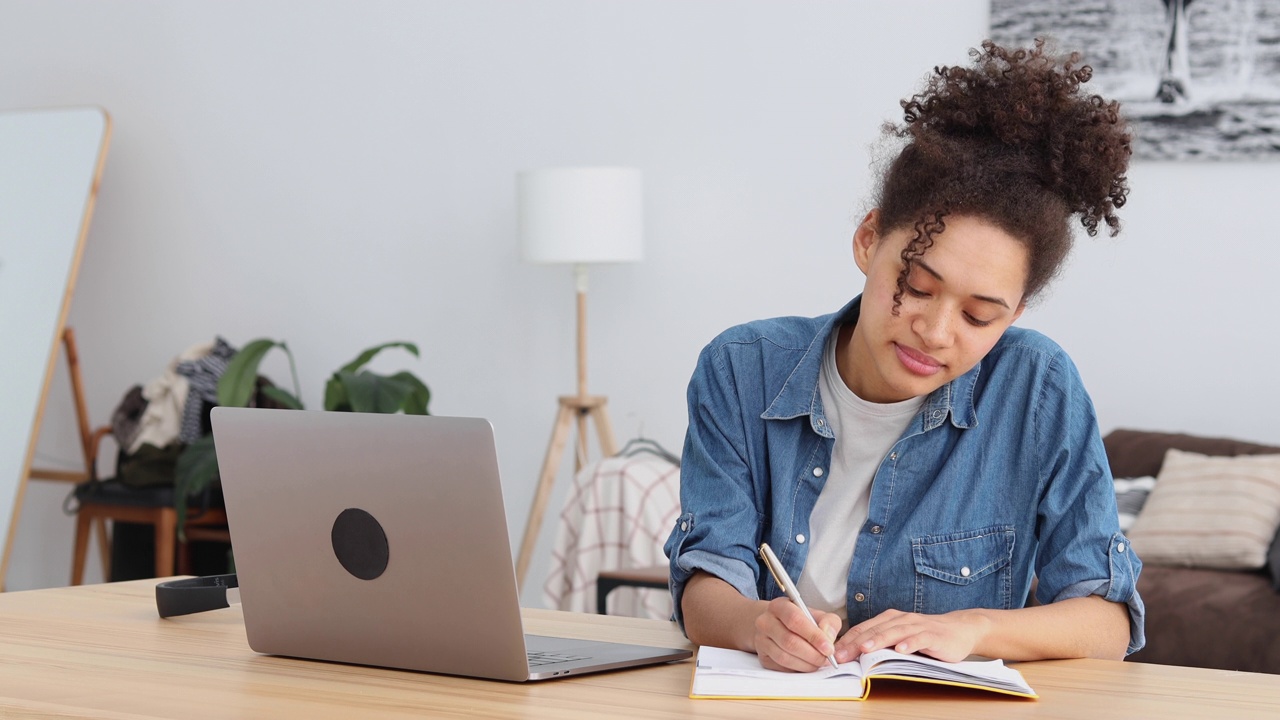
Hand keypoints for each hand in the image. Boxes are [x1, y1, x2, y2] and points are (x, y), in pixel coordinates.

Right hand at [753, 597, 842, 671]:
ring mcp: (761, 640)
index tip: (828, 648)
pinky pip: (780, 667)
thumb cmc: (800, 621)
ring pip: (784, 657)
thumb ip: (828, 623)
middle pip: (789, 641)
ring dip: (806, 664)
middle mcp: (765, 621)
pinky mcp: (762, 657)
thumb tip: (828, 640)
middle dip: (812, 654)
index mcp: (779, 606)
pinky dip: (797, 670)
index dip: (814, 636)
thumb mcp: (817, 615)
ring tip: (818, 663)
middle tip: (826, 659)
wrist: (776, 626)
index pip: (795, 620)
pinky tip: (807, 665)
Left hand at [836, 608, 989, 663]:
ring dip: (878, 641)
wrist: (960, 629)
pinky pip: (919, 638)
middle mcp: (901, 619)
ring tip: (865, 650)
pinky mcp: (933, 635)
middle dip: (856, 643)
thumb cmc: (927, 635)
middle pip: (874, 630)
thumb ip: (882, 643)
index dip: (848, 641)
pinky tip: (901, 650)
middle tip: (841, 655)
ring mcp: (917, 626)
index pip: (864, 629)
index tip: (833, 654)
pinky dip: (910, 643)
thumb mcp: (901, 637)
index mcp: (889, 619)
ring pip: (894, 632)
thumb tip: (856, 655)